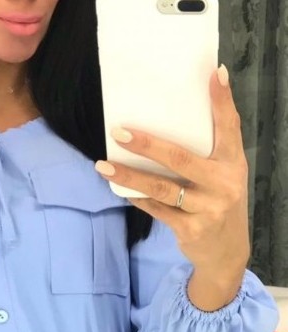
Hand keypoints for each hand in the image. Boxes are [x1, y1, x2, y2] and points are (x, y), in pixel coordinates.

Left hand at [95, 66, 249, 284]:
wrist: (227, 253)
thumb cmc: (220, 203)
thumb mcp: (225, 174)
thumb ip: (210, 148)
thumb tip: (181, 112)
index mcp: (233, 164)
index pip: (229, 127)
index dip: (221, 101)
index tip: (212, 73)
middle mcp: (223, 184)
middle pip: (180, 158)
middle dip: (147, 144)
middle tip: (119, 132)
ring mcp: (206, 209)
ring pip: (161, 188)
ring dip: (130, 176)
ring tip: (104, 166)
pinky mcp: (189, 230)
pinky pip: (156, 209)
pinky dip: (137, 197)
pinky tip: (119, 188)